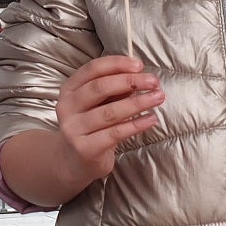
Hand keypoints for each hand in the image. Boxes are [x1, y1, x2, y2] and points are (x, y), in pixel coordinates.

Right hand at [52, 56, 162, 186]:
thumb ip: (113, 89)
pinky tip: (151, 119)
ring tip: (158, 98)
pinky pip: (115, 133)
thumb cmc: (90, 126)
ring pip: (110, 112)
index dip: (117, 64)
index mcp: (69, 89)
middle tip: (154, 82)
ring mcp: (74, 129)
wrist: (72, 161)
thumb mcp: (97, 103)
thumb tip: (139, 76)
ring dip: (138, 103)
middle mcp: (67, 107)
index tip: (139, 65)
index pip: (93, 69)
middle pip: (100, 88)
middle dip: (130, 82)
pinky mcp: (85, 148)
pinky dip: (136, 125)